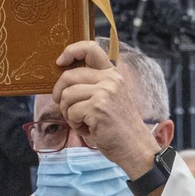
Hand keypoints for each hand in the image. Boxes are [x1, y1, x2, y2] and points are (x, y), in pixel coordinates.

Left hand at [51, 40, 160, 177]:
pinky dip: (75, 124)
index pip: (90, 49)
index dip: (71, 51)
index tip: (60, 61)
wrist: (134, 147)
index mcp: (113, 74)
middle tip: (64, 107)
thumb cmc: (117, 126)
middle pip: (69, 76)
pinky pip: (71, 112)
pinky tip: (88, 129)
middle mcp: (110, 79)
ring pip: (67, 96)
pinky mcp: (98, 107)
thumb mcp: (110, 98)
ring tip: (82, 122)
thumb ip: (92, 85)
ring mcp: (105, 92)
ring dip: (68, 113)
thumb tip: (62, 82)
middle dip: (60, 94)